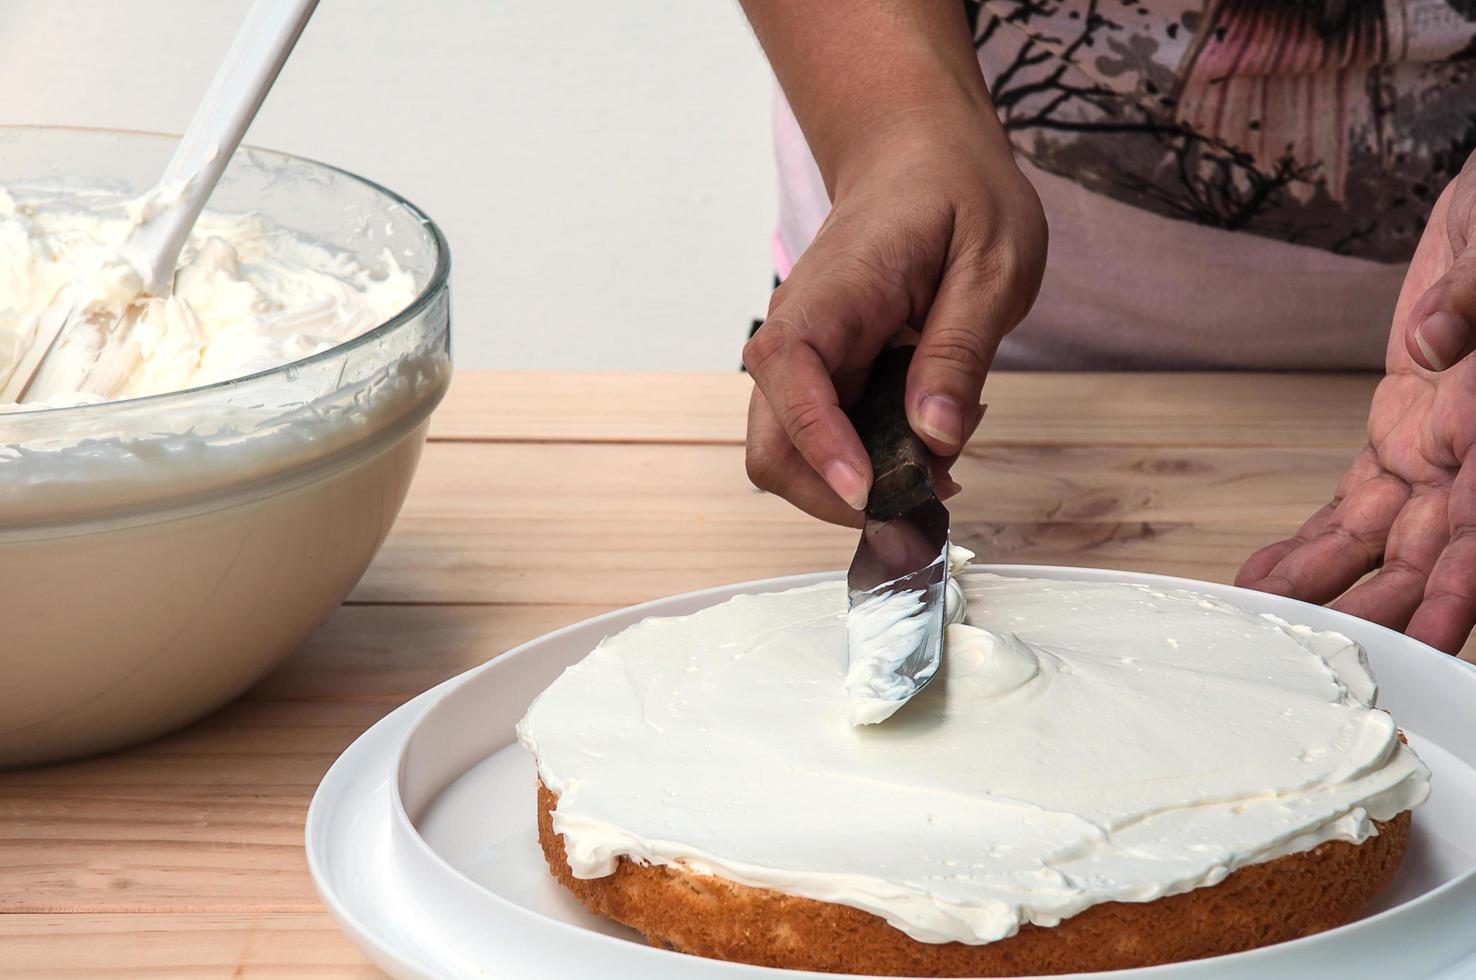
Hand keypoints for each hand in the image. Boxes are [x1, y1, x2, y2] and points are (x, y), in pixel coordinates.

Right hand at [742, 111, 1046, 525]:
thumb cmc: (956, 190)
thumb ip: (960, 351)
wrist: (918, 153)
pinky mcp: (824, 377)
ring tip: (941, 458)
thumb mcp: (992, 263)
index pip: (789, 381)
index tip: (874, 495)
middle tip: (926, 497)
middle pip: (774, 447)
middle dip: (841, 493)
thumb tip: (936, 437)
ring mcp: (806, 361)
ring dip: (863, 481)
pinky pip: (832, 439)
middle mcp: (798, 334)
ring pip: (798, 456)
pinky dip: (875, 458)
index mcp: (831, 295)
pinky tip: (929, 432)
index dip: (823, 450)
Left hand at [1237, 152, 1475, 653]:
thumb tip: (1433, 337)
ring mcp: (1436, 456)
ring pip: (1383, 546)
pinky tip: (1266, 579)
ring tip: (1269, 626)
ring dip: (1329, 590)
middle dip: (1386, 612)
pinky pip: (1353, 508)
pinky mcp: (1396, 441)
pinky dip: (1310, 547)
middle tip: (1330, 654)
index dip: (1467, 586)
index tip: (1438, 638)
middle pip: (1434, 556)